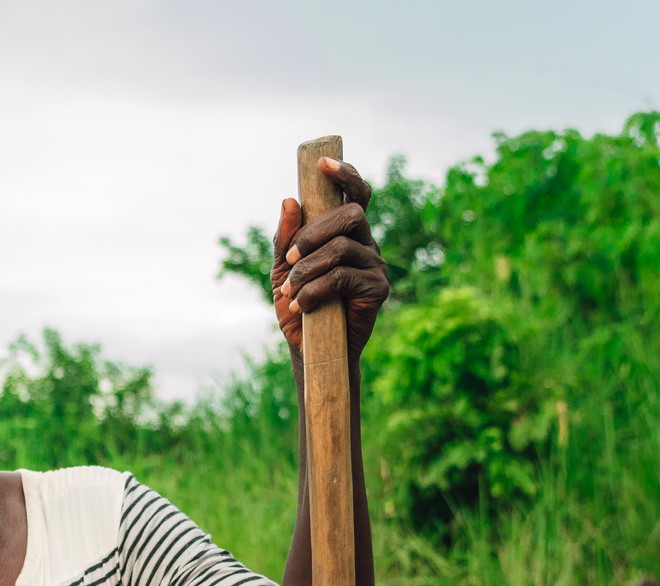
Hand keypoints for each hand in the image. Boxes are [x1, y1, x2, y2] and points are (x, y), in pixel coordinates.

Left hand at [270, 157, 390, 356]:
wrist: (308, 348)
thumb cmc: (297, 305)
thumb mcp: (282, 269)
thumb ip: (285, 238)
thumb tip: (289, 200)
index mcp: (345, 233)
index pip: (354, 195)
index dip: (345, 175)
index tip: (323, 164)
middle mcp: (364, 243)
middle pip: (351, 214)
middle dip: (314, 231)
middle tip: (290, 256)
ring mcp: (374, 265)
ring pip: (342, 247)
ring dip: (308, 267)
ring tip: (289, 290)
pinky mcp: (377, 289)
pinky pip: (344, 276)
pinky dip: (315, 288)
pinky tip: (301, 304)